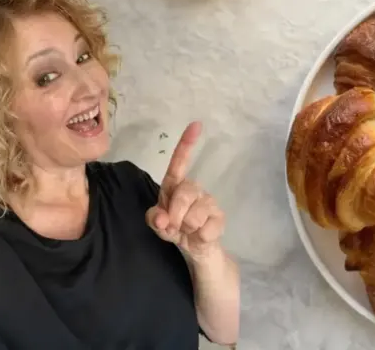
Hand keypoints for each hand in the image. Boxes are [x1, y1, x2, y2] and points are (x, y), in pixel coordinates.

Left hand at [145, 122, 225, 260]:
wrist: (195, 248)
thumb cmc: (174, 228)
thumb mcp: (158, 223)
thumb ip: (154, 218)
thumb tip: (162, 218)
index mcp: (176, 186)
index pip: (179, 163)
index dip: (186, 144)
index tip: (196, 125)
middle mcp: (194, 189)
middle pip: (184, 193)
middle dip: (175, 214)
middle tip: (173, 226)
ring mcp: (209, 202)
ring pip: (194, 215)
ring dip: (186, 228)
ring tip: (188, 231)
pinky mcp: (220, 217)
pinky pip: (206, 228)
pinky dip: (198, 237)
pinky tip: (200, 236)